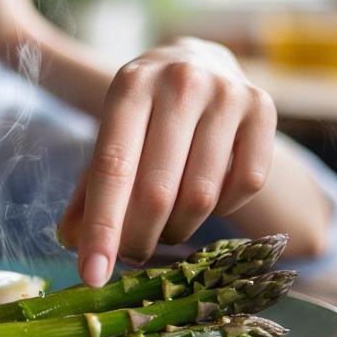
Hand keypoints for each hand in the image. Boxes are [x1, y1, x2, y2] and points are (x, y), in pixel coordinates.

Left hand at [57, 38, 276, 285]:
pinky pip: (244, 185)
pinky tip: (206, 198)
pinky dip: (222, 209)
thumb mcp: (110, 134)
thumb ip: (90, 187)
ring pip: (202, 195)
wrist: (198, 61)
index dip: (102, 227)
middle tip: (130, 255)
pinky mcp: (264, 108)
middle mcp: (181, 81)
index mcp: (131, 85)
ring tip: (165, 227)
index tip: (93, 275)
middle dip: (139, 238)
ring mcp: (227, 92)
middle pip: (158, 190)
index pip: (113, 168)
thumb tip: (73, 242)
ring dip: (178, 229)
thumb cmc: (146, 111)